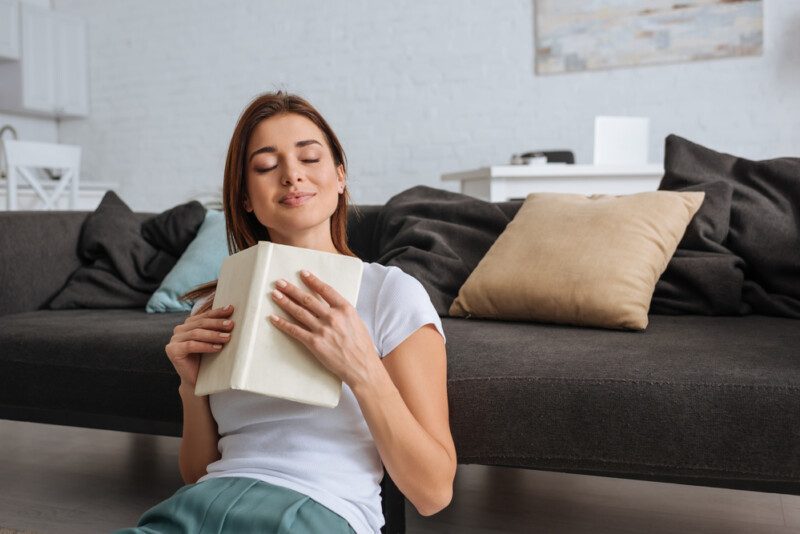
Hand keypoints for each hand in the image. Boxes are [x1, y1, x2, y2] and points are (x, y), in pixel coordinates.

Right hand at [166, 304, 234, 387]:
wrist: (197, 381)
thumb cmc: (207, 359)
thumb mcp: (213, 340)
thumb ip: (217, 328)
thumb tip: (232, 316)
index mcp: (188, 324)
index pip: (204, 315)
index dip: (217, 312)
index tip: (231, 309)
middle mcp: (179, 330)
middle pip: (200, 323)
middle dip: (217, 323)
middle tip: (231, 325)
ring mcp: (174, 340)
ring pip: (196, 333)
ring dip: (213, 335)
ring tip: (227, 337)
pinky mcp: (172, 351)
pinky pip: (190, 345)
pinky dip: (205, 346)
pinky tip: (217, 348)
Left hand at [268, 270, 378, 387]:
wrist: (361, 366)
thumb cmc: (361, 346)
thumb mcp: (356, 321)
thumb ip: (342, 312)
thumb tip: (329, 305)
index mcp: (345, 309)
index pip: (325, 290)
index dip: (313, 281)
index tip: (303, 273)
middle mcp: (332, 317)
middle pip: (308, 299)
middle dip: (292, 289)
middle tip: (280, 283)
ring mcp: (322, 330)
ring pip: (299, 312)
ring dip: (285, 302)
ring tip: (275, 295)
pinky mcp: (314, 343)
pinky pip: (295, 331)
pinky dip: (283, 324)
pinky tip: (274, 318)